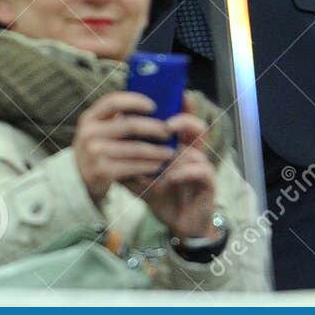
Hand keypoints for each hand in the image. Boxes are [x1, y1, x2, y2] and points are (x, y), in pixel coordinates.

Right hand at [71, 92, 177, 205]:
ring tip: (169, 152)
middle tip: (168, 131)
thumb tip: (152, 107)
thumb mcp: (98, 130)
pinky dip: (148, 165)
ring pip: (134, 149)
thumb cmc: (97, 149)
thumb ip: (115, 119)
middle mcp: (89, 133)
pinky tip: (158, 165)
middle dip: (153, 127)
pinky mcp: (101, 171)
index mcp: (89, 118)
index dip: (135, 101)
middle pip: (129, 125)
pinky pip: (132, 166)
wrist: (77, 178)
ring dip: (156, 150)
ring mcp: (94, 152)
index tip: (153, 106)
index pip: (113, 102)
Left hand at [122, 94, 219, 238]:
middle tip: (167, 123)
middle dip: (184, 120)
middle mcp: (193, 153)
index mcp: (177, 147)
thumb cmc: (160, 193)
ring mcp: (202, 167)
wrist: (177, 222)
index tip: (170, 93)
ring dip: (179, 154)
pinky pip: (202, 171)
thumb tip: (106, 143)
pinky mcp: (208, 184)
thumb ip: (128, 159)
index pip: (181, 121)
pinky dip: (185, 172)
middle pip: (197, 128)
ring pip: (197, 150)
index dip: (180, 106)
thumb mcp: (140, 175)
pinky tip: (171, 178)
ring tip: (167, 156)